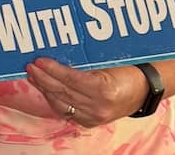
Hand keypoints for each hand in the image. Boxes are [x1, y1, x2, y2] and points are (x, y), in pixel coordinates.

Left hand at [26, 58, 147, 127]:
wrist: (145, 90)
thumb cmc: (127, 69)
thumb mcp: (108, 62)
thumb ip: (85, 61)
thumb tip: (57, 51)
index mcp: (105, 90)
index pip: (71, 79)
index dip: (53, 69)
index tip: (39, 60)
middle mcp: (99, 107)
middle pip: (63, 92)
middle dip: (43, 78)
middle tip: (29, 66)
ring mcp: (94, 118)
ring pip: (61, 104)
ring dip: (44, 89)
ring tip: (33, 75)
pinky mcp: (90, 122)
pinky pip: (66, 111)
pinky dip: (53, 99)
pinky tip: (45, 88)